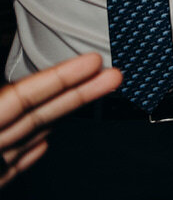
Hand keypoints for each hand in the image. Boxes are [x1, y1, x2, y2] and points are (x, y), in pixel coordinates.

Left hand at [0, 52, 120, 188]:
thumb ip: (6, 108)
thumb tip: (38, 132)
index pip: (22, 95)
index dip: (59, 77)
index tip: (93, 61)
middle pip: (36, 110)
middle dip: (78, 90)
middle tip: (114, 75)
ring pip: (31, 132)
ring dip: (67, 113)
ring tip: (101, 93)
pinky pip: (16, 160)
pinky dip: (34, 149)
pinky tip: (48, 139)